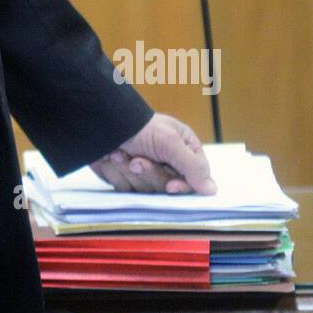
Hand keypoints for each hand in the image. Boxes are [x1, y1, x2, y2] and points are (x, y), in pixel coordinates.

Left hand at [89, 113, 216, 195]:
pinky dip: (116, 174)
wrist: (99, 122)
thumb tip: (212, 190)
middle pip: (168, 188)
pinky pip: (126, 189)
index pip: (194, 180)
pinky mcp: (126, 179)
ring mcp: (145, 172)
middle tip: (137, 161)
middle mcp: (167, 163)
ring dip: (129, 172)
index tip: (170, 187)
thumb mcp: (170, 142)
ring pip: (145, 191)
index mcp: (183, 150)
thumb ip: (193, 166)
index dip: (182, 186)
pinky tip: (111, 158)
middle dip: (150, 174)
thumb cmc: (139, 127)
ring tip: (120, 154)